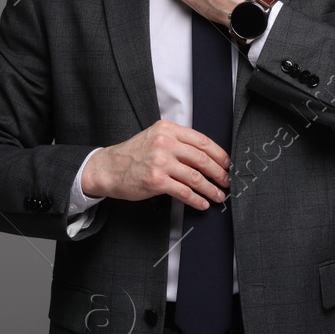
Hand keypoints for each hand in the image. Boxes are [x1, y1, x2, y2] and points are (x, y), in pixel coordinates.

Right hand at [81, 119, 230, 209]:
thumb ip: (177, 141)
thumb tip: (206, 156)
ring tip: (218, 195)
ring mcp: (160, 162)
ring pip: (195, 177)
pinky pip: (184, 192)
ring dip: (211, 188)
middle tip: (226, 181)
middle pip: (202, 159)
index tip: (227, 163)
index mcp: (167, 129)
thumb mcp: (155, 137)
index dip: (219, 154)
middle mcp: (165, 143)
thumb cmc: (133, 155)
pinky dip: (197, 199)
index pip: (202, 141)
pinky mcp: (156, 181)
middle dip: (219, 172)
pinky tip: (202, 203)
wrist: (108, 168)